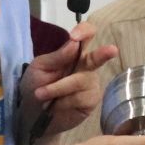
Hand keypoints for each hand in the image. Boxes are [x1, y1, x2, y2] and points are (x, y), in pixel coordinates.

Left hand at [21, 25, 118, 144]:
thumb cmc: (36, 84)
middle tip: (112, 50)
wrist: (32, 113)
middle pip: (97, 57)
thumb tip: (74, 42)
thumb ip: (57, 56)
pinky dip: (62, 102)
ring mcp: (91, 83)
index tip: (74, 37)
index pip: (86, 34)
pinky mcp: (91, 100)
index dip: (84, 31)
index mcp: (73, 51)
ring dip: (57, 89)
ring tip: (41, 95)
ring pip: (80, 82)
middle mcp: (86, 65)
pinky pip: (79, 98)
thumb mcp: (40, 67)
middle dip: (104, 54)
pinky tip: (55, 105)